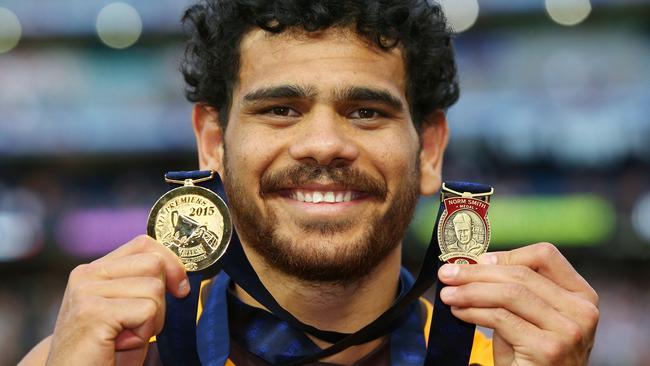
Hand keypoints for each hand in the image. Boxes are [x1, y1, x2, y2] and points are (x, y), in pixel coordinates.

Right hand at [46, 235, 188, 365]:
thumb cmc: (104, 350)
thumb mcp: (126, 309)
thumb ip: (143, 284)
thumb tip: (181, 274)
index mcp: (94, 270)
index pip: (144, 244)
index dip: (171, 263)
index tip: (179, 289)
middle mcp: (87, 275)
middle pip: (155, 263)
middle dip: (161, 298)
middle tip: (138, 324)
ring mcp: (87, 291)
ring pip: (154, 288)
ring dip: (152, 319)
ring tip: (125, 335)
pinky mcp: (92, 311)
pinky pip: (147, 311)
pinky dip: (143, 332)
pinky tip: (120, 343)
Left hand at [438, 243, 598, 365]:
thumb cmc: (532, 355)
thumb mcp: (530, 317)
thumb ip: (515, 291)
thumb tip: (476, 263)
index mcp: (582, 295)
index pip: (546, 256)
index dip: (508, 255)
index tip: (477, 260)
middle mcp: (582, 311)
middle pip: (521, 274)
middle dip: (477, 272)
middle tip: (447, 275)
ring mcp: (568, 331)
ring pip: (509, 293)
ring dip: (470, 291)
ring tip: (449, 294)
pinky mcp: (548, 349)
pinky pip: (501, 318)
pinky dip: (473, 311)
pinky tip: (460, 312)